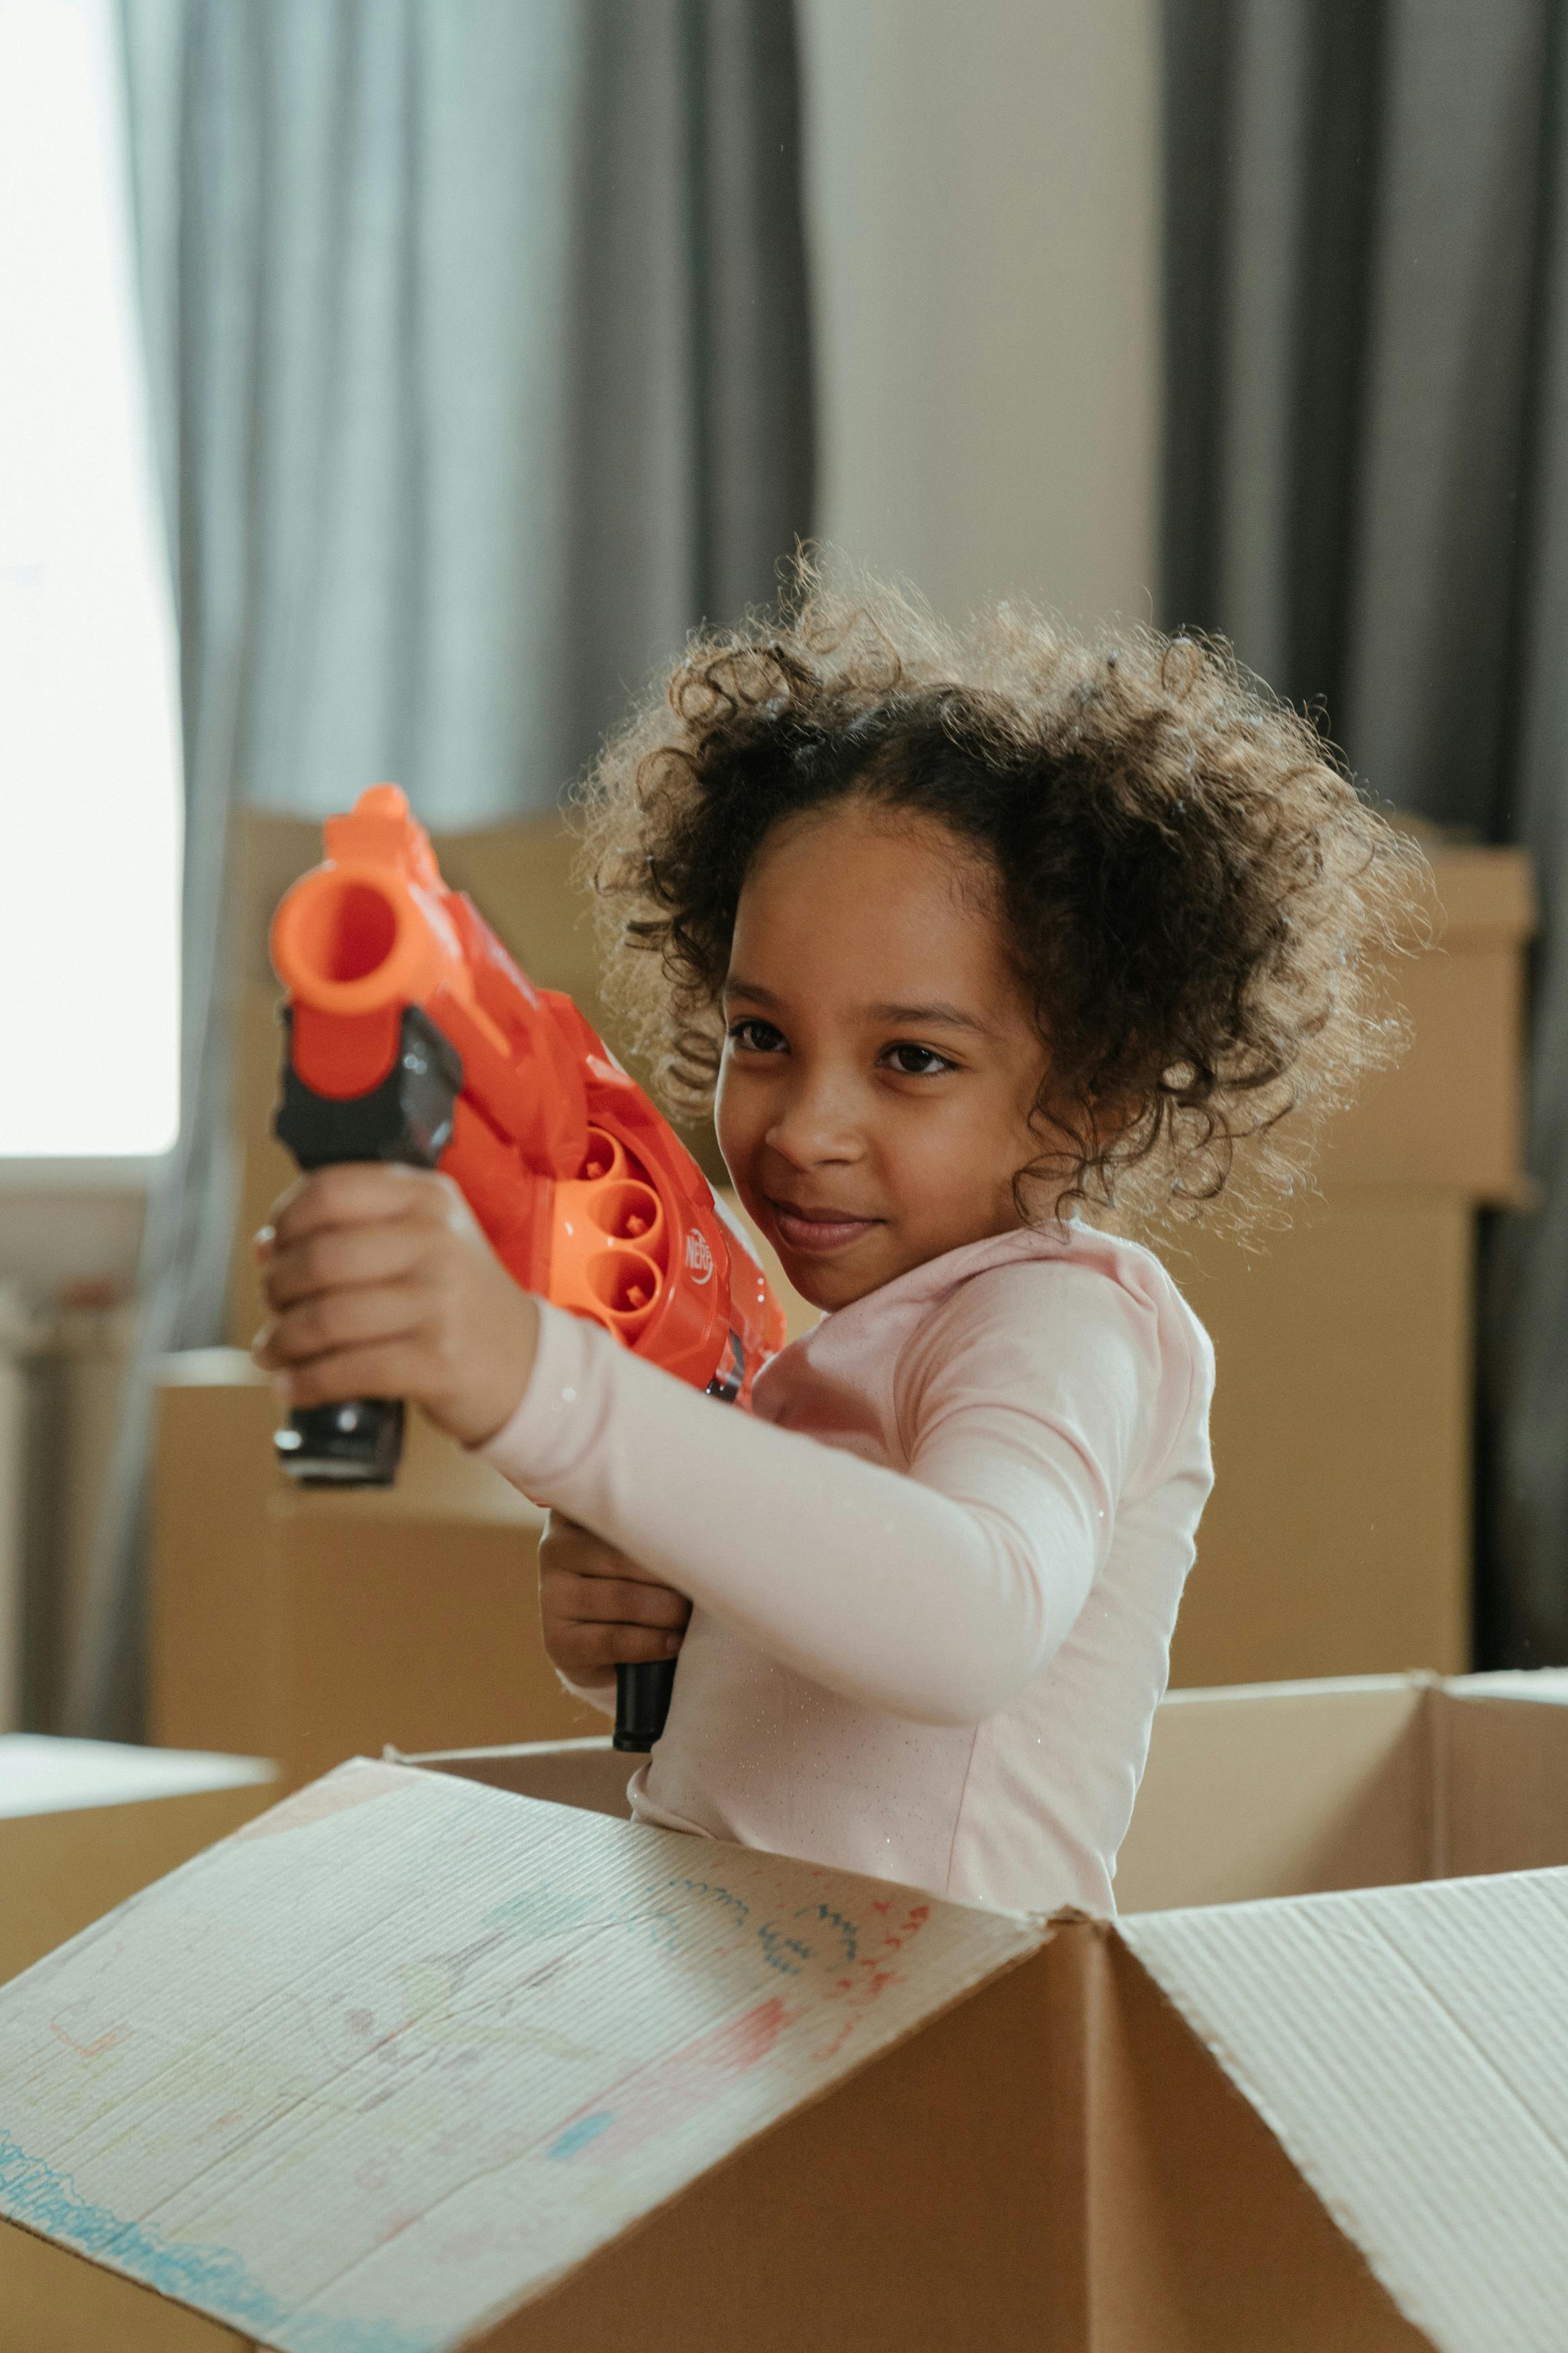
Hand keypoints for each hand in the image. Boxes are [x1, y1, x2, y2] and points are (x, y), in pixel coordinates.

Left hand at [254, 1163, 539, 1448]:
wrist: (525, 1361)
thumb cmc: (457, 1298)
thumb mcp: (424, 1239)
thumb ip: (354, 1230)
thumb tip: (267, 1248)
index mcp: (428, 1199)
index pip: (331, 1190)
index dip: (285, 1222)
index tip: (272, 1250)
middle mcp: (438, 1241)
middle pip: (320, 1257)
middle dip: (277, 1289)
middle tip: (271, 1308)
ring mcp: (441, 1302)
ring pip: (328, 1317)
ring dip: (283, 1341)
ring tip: (272, 1352)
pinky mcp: (439, 1361)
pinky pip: (350, 1370)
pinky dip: (307, 1382)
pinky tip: (292, 1386)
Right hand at [538, 1510, 689, 1689]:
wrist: (605, 1643)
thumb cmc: (637, 1576)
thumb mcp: (641, 1539)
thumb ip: (657, 1522)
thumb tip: (702, 1519)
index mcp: (579, 1509)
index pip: (620, 1504)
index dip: (664, 1521)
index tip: (699, 1532)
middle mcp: (556, 1547)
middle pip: (627, 1555)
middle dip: (674, 1573)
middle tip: (708, 1583)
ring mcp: (552, 1595)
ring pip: (624, 1598)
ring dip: (668, 1611)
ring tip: (689, 1616)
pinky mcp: (557, 1641)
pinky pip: (612, 1640)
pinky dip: (650, 1643)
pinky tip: (672, 1642)